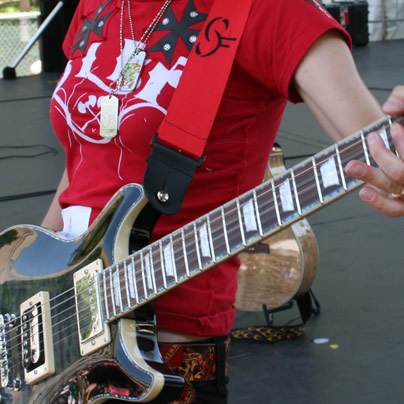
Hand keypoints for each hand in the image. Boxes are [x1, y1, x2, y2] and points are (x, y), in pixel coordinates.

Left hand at [345, 86, 403, 216]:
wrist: (399, 141)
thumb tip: (388, 108)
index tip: (394, 128)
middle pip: (403, 171)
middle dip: (383, 155)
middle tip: (371, 138)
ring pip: (397, 186)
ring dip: (371, 176)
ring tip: (350, 166)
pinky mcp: (403, 204)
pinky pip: (394, 210)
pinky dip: (379, 203)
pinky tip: (364, 192)